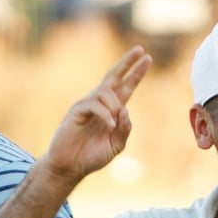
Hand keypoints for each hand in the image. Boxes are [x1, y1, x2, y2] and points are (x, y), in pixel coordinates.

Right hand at [41, 46, 151, 183]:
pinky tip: (109, 125)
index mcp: (111, 111)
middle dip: (127, 63)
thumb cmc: (91, 156)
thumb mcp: (116, 145)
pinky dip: (105, 114)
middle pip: (114, 77)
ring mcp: (87, 105)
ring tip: (113, 124)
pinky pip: (95, 105)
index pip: (125, 87)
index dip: (136, 74)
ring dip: (114, 106)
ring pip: (105, 92)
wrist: (70, 166)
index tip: (147, 59)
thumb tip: (126, 110)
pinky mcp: (76, 111)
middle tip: (141, 50)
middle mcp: (100, 104)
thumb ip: (125, 129)